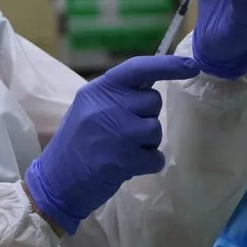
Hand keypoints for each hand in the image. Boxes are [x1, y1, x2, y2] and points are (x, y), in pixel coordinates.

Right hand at [24, 56, 200, 234]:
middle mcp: (107, 105)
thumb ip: (115, 97)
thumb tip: (151, 87)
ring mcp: (116, 131)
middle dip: (145, 117)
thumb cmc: (74, 144)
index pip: (138, 68)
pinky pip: (156, 157)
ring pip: (155, 129)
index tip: (192, 65)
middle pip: (152, 101)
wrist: (55, 181)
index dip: (168, 65)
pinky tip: (125, 166)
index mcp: (97, 90)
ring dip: (146, 143)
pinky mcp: (124, 158)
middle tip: (122, 133)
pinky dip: (147, 164)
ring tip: (121, 150)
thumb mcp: (88, 109)